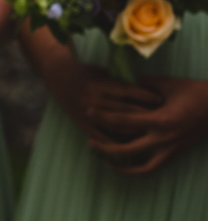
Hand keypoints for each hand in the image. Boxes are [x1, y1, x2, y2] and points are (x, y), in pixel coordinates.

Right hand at [37, 49, 161, 147]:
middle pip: (126, 110)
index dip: (145, 96)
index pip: (128, 92)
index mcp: (100, 84)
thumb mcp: (102, 72)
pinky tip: (132, 148)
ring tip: (153, 133)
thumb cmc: (84, 72)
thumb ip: (121, 83)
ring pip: (117, 127)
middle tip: (164, 119)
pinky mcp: (83, 124)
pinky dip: (119, 144)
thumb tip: (147, 90)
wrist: (57, 75)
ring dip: (136, 131)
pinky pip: (104, 138)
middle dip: (146, 115)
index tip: (160, 100)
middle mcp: (94, 100)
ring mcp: (88, 114)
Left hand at [84, 75, 207, 174]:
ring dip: (120, 163)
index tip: (88, 112)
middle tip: (89, 142)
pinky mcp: (175, 154)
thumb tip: (119, 78)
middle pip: (127, 148)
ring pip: (140, 165)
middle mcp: (164, 138)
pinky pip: (152, 168)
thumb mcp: (166, 84)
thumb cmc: (193, 92)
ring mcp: (170, 149)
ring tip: (103, 158)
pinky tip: (123, 166)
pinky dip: (136, 170)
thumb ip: (141, 84)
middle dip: (105, 147)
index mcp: (160, 120)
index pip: (124, 120)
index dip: (104, 117)